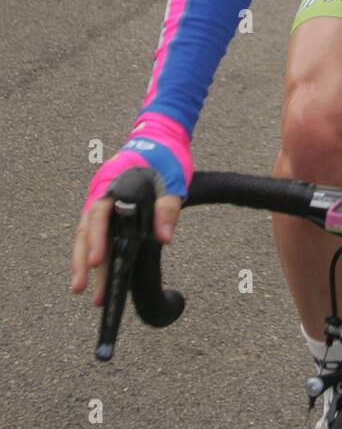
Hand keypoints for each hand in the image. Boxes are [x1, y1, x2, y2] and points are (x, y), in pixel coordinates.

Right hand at [71, 111, 191, 305]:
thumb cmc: (166, 157)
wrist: (161, 137)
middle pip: (85, 229)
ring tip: (84, 291)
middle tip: (81, 289)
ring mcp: (103, 199)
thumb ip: (167, 208)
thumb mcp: (172, 179)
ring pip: (87, 233)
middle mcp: (102, 192)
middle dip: (82, 260)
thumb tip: (164, 238)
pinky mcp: (109, 207)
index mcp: (113, 182)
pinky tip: (96, 272)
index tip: (94, 262)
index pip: (98, 213)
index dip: (95, 239)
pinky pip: (97, 231)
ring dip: (85, 261)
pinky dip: (94, 250)